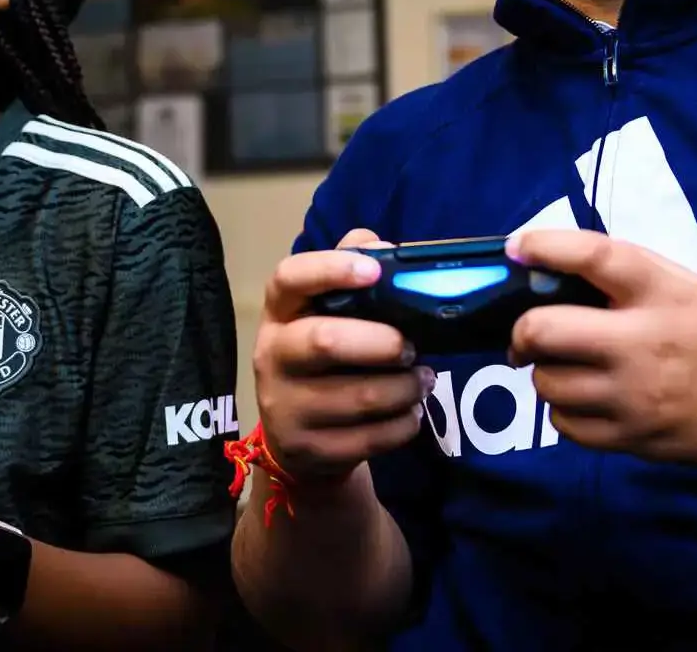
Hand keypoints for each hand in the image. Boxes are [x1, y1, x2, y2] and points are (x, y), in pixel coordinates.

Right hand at [253, 229, 429, 484]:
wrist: (297, 440)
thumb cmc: (323, 360)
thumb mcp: (325, 314)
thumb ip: (351, 271)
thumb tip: (386, 247)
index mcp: (279, 313)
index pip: (288, 278)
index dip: (330, 269)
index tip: (374, 272)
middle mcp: (273, 356)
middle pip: (326, 342)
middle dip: (383, 343)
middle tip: (412, 347)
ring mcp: (285, 408)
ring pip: (358, 397)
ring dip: (405, 388)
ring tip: (423, 380)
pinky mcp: (308, 449)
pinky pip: (369, 439)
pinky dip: (403, 425)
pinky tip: (411, 414)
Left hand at [506, 230, 696, 469]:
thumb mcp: (690, 287)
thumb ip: (629, 278)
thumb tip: (551, 271)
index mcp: (665, 292)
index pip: (594, 256)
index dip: (546, 245)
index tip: (519, 246)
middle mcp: (645, 342)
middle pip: (544, 330)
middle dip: (524, 329)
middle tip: (531, 331)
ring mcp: (637, 396)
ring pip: (547, 383)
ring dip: (547, 371)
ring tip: (570, 366)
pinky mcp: (634, 438)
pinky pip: (564, 426)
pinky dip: (565, 410)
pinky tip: (589, 398)